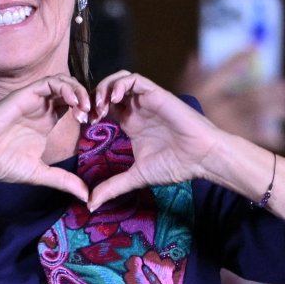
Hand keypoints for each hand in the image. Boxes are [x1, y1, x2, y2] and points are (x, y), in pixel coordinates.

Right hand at [0, 74, 89, 201]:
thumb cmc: (0, 162)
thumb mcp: (40, 173)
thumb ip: (63, 180)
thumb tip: (86, 196)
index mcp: (47, 122)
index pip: (74, 108)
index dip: (89, 113)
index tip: (96, 126)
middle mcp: (42, 108)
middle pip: (73, 92)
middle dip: (88, 99)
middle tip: (95, 115)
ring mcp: (34, 100)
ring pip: (64, 82)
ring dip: (79, 91)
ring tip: (85, 108)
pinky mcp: (25, 94)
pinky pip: (49, 82)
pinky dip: (65, 88)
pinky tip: (73, 102)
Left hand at [88, 71, 224, 210]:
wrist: (202, 157)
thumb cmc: (176, 165)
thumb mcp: (136, 176)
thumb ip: (114, 186)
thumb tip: (91, 204)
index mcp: (131, 123)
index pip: (104, 108)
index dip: (90, 112)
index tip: (82, 124)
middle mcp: (137, 108)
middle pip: (107, 90)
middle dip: (92, 97)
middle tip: (86, 114)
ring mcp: (146, 99)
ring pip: (118, 80)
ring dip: (104, 88)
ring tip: (99, 106)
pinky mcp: (156, 93)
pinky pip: (134, 79)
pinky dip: (120, 84)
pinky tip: (114, 100)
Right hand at [177, 51, 284, 150]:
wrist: (178, 153)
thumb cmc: (182, 120)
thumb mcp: (183, 96)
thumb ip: (191, 77)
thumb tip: (195, 57)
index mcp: (203, 96)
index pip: (223, 73)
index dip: (238, 59)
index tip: (253, 48)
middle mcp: (217, 111)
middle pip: (249, 97)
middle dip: (270, 91)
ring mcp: (227, 129)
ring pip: (256, 117)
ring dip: (275, 111)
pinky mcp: (233, 146)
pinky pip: (255, 141)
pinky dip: (271, 139)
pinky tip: (282, 138)